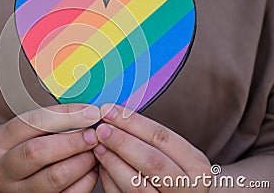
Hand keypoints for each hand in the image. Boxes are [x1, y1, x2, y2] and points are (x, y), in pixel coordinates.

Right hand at [0, 104, 100, 192]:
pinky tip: (91, 167)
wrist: (10, 177)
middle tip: (93, 135)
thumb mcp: (26, 130)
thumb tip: (88, 113)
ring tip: (94, 150)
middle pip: (39, 152)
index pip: (34, 122)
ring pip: (56, 177)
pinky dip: (86, 179)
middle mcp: (3, 169)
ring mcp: (19, 191)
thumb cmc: (23, 145)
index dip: (66, 116)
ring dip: (83, 161)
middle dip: (73, 141)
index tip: (90, 113)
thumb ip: (52, 120)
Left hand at [94, 104, 210, 192]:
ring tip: (98, 146)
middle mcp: (188, 188)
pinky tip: (102, 165)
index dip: (132, 122)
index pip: (162, 137)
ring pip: (135, 184)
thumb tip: (115, 113)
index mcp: (197, 166)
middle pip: (151, 161)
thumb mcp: (173, 153)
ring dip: (112, 161)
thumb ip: (149, 136)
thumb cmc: (173, 169)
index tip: (109, 111)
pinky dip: (109, 179)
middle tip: (101, 129)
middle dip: (122, 142)